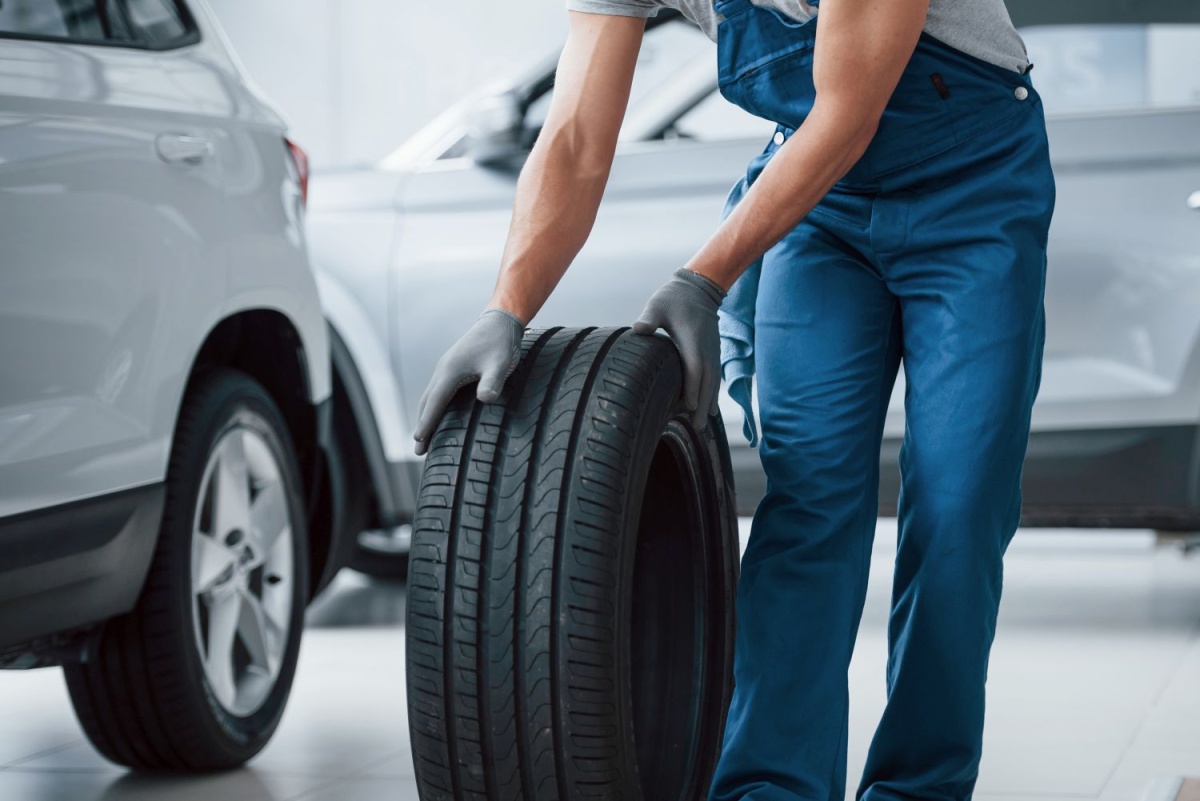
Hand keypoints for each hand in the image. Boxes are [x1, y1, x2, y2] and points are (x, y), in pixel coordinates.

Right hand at [413, 309, 524, 454]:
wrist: (499, 321)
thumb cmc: (500, 343)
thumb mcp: (500, 364)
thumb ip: (493, 382)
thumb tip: (485, 399)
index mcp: (450, 372)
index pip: (434, 403)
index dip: (426, 423)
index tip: (418, 442)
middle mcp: (443, 370)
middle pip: (426, 403)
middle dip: (422, 426)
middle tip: (419, 449)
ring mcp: (446, 367)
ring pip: (430, 396)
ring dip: (425, 416)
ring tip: (425, 437)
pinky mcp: (453, 366)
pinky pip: (437, 390)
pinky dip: (433, 405)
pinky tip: (439, 413)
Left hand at [632, 268, 725, 427]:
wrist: (699, 286)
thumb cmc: (674, 296)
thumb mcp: (657, 305)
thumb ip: (649, 319)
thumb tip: (638, 329)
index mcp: (693, 340)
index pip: (695, 369)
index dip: (694, 389)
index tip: (691, 408)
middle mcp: (707, 349)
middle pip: (707, 381)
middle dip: (703, 405)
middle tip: (698, 428)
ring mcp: (712, 350)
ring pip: (713, 381)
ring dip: (710, 402)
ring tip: (704, 423)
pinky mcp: (712, 351)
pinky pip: (714, 375)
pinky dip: (712, 391)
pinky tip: (708, 405)